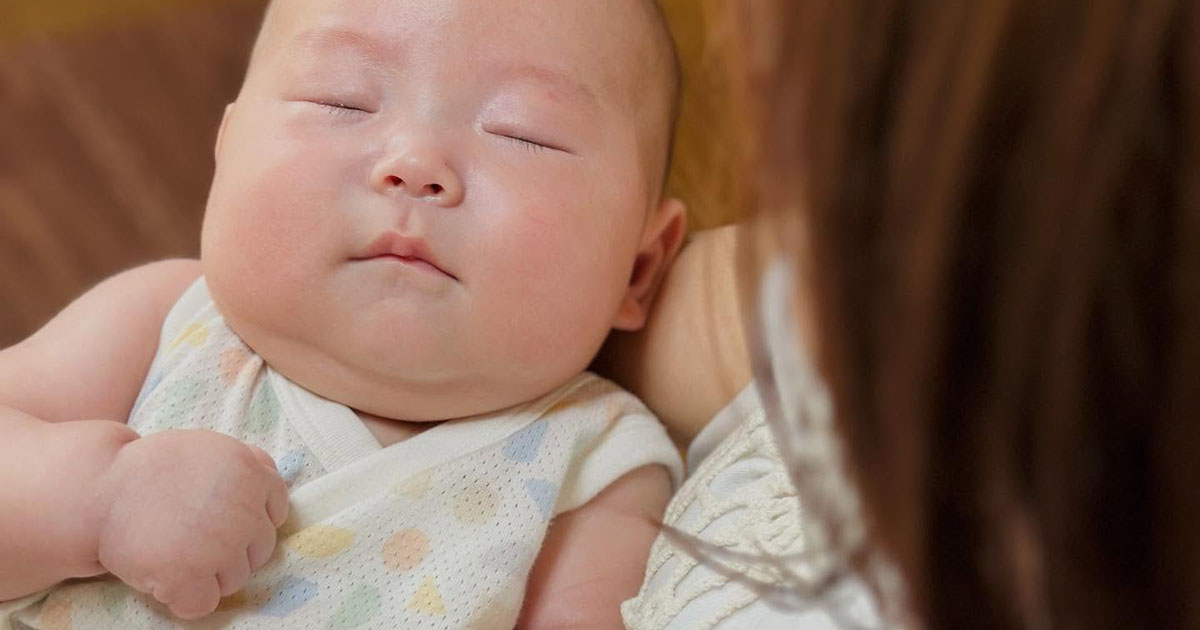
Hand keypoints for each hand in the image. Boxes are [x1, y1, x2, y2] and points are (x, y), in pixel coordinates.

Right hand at [90, 429, 289, 619]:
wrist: (95, 491)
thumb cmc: (151, 470)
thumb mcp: (207, 447)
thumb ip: (244, 460)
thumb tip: (270, 473)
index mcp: (250, 472)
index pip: (276, 513)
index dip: (248, 521)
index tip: (219, 520)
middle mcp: (243, 509)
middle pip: (260, 551)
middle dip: (231, 550)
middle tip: (191, 537)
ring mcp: (219, 546)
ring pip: (235, 580)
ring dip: (209, 575)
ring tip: (175, 551)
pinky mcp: (188, 576)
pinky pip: (205, 605)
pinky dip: (186, 600)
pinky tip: (166, 578)